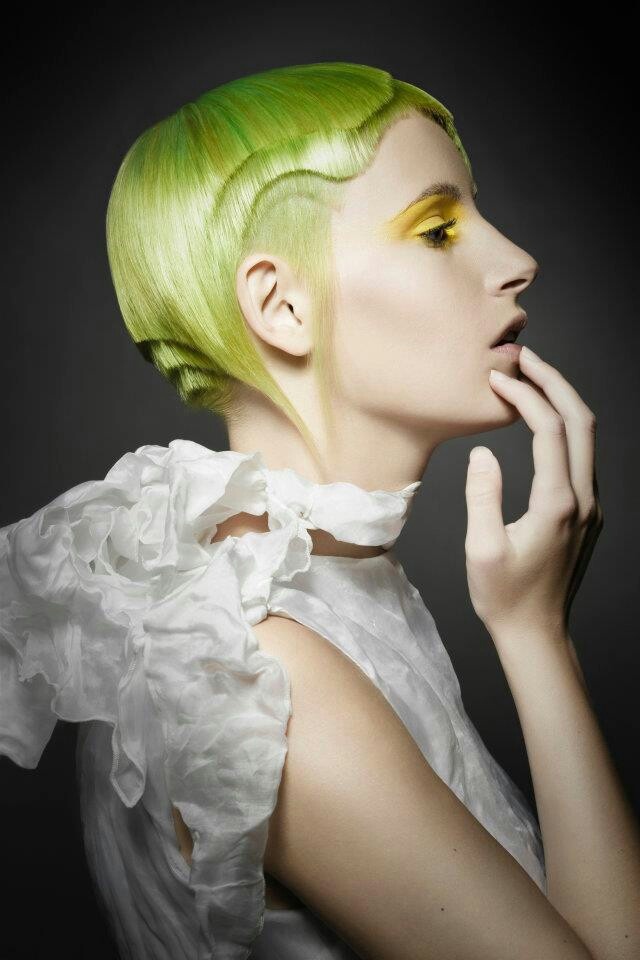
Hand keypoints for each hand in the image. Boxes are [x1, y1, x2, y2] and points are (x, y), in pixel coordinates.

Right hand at [464, 346, 603, 640]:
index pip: (548, 430)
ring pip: (586, 437)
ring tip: (530, 379)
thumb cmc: (504, 596)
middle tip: (524, 358)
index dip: (525, 396)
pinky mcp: (588, 514)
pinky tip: (541, 423)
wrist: (537, 634)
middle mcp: (584, 500)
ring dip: (561, 402)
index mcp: (558, 504)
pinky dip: (563, 428)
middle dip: (554, 382)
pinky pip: (581, 457)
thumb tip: (484, 454)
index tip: (497, 378)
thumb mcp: (482, 548)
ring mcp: (591, 506)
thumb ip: (484, 496)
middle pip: (581, 422)